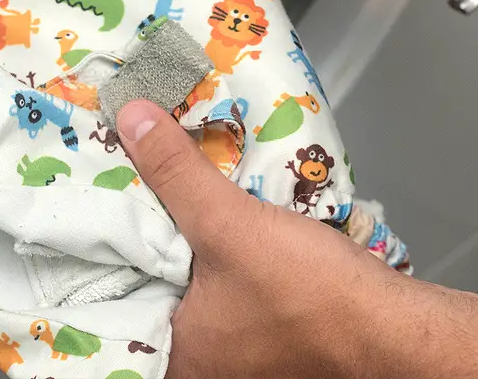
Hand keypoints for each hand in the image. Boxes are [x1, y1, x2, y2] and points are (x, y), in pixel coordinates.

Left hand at [116, 101, 409, 378]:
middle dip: (136, 234)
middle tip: (114, 182)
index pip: (107, 298)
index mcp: (173, 352)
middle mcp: (196, 358)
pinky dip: (207, 244)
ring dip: (175, 235)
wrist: (394, 327)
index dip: (94, 249)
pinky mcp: (260, 322)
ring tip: (149, 184)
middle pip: (145, 282)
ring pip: (183, 278)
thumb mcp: (230, 226)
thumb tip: (131, 121)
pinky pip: (215, 278)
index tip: (83, 204)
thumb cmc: (314, 298)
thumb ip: (176, 173)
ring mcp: (231, 344)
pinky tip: (203, 205)